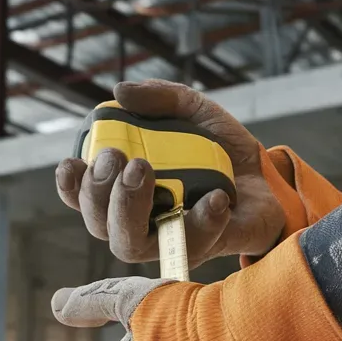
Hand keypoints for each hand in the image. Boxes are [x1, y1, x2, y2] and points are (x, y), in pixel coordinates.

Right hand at [56, 80, 284, 266]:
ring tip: (145, 169)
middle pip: (99, 224)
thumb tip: (121, 91)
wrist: (271, 175)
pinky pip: (190, 244)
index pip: (83, 197)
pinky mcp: (204, 248)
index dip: (70, 186)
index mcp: (128, 189)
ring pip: (128, 244)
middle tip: (121, 159)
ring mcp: (170, 238)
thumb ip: (162, 98)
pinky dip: (199, 219)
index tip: (74, 161)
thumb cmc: (221, 149)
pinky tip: (215, 196)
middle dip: (99, 192)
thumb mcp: (196, 111)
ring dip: (128, 208)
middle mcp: (141, 219)